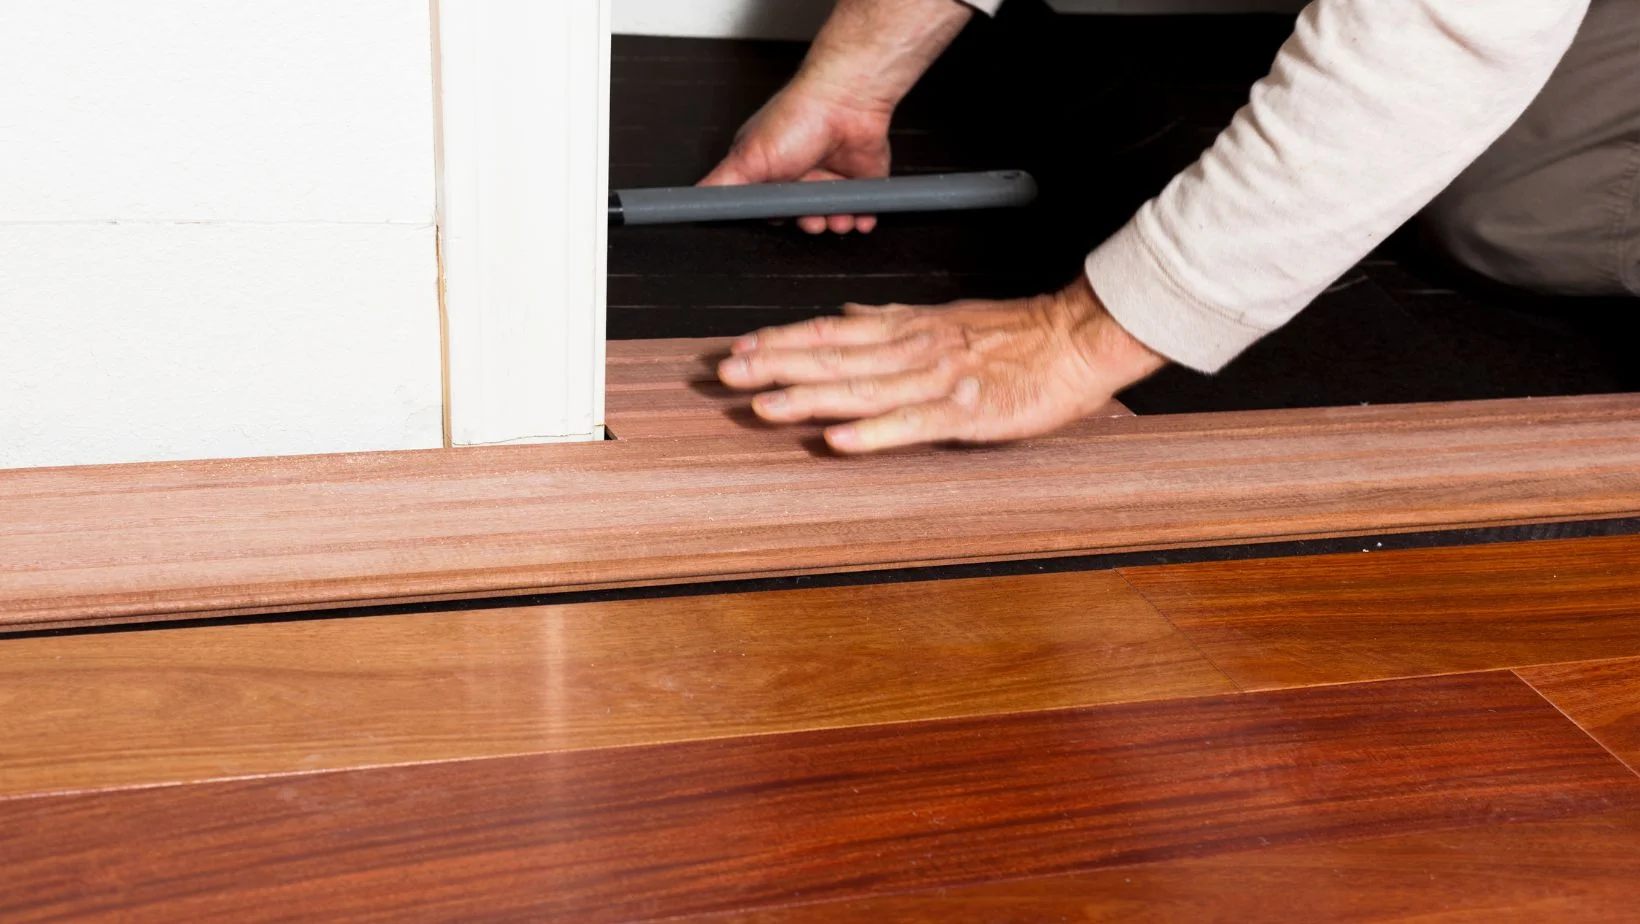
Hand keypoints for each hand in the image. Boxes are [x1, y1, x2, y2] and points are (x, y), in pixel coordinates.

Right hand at [699, 75, 892, 234]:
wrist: (846, 100)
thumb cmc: (797, 118)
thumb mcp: (748, 157)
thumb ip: (722, 184)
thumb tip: (695, 200)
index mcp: (769, 170)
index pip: (766, 208)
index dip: (774, 218)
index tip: (779, 220)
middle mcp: (798, 175)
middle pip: (800, 216)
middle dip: (807, 223)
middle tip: (811, 218)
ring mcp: (829, 177)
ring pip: (830, 217)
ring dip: (835, 223)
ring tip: (837, 216)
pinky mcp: (857, 179)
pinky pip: (861, 209)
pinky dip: (862, 217)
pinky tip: (859, 217)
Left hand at [717, 277, 1167, 452]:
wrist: (1077, 339)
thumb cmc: (1018, 333)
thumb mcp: (946, 316)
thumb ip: (893, 317)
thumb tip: (847, 310)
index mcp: (908, 328)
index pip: (832, 331)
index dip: (782, 340)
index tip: (739, 348)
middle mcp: (914, 349)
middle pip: (834, 358)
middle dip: (776, 367)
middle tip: (726, 376)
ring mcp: (938, 381)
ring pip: (862, 389)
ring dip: (810, 398)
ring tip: (764, 407)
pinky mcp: (966, 413)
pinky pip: (913, 424)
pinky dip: (874, 433)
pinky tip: (838, 441)